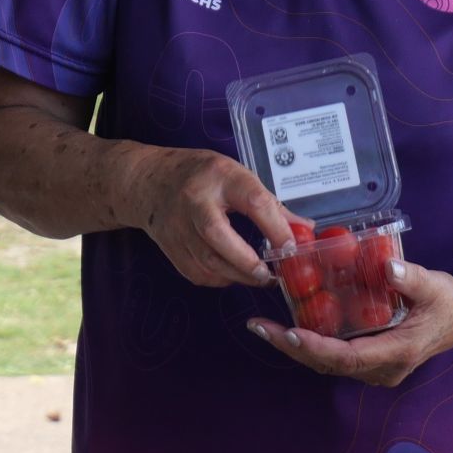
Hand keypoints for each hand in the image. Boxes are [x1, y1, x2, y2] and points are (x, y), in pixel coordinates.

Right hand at [128, 145, 301, 287]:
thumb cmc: (200, 174)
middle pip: (218, 235)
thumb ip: (268, 203)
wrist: (148, 181)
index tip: (292, 248)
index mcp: (219, 176)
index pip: (252, 201)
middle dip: (248, 262)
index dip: (276, 227)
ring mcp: (178, 225)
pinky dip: (219, 278)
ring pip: (208, 261)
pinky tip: (232, 273)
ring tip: (259, 277)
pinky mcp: (170, 246)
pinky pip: (197, 272)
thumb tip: (305, 229)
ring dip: (238, 275)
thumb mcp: (235, 174)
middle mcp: (195, 200)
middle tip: (270, 274)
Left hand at [246, 257, 452, 385]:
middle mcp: (382, 367)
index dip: (316, 348)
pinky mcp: (370, 359)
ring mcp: (375, 367)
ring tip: (262, 327)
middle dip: (291, 347)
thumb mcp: (433, 284)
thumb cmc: (447, 299)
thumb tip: (388, 266)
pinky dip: (309, 343)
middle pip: (329, 364)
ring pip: (328, 363)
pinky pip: (334, 355)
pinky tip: (287, 323)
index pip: (348, 357)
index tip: (289, 333)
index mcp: (397, 352)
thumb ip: (411, 277)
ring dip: (295, 347)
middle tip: (259, 327)